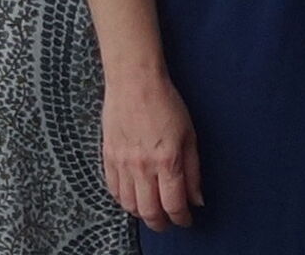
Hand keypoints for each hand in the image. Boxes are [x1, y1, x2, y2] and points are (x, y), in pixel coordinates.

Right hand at [99, 69, 204, 229]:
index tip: (186, 219)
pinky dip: (123, 199)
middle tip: (168, 221)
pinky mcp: (108, 156)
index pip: (174, 205)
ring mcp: (122, 162)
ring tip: (151, 210)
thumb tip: (196, 199)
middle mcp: (143, 166)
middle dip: (161, 223)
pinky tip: (132, 197)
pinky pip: (112, 189)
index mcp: (167, 161)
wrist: (134, 80)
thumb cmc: (166, 103)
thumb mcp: (190, 135)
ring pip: (129, 204)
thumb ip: (193, 171)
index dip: (182, 218)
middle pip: (149, 211)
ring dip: (141, 213)